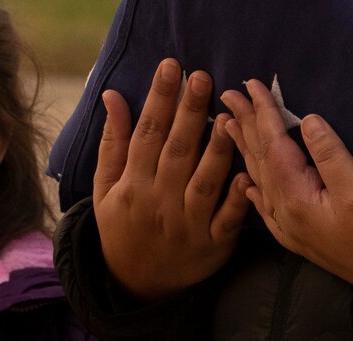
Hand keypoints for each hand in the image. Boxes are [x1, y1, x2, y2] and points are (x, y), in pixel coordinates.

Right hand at [92, 58, 250, 302]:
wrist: (137, 285)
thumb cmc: (121, 224)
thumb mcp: (105, 186)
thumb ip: (113, 141)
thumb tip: (113, 95)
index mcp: (132, 184)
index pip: (147, 133)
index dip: (159, 98)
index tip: (171, 67)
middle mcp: (160, 202)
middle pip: (177, 150)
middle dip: (190, 111)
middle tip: (202, 76)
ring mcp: (189, 225)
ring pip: (205, 181)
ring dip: (218, 148)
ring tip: (229, 114)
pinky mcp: (214, 245)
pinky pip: (228, 218)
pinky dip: (237, 196)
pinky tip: (248, 172)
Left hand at [223, 79, 352, 282]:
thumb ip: (330, 154)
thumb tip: (308, 120)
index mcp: (295, 193)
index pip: (273, 142)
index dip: (262, 111)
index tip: (250, 84)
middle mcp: (282, 208)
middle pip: (258, 157)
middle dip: (244, 124)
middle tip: (229, 96)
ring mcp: (286, 224)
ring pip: (257, 177)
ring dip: (243, 149)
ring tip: (227, 125)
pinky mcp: (295, 236)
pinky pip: (263, 205)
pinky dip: (252, 187)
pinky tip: (244, 181)